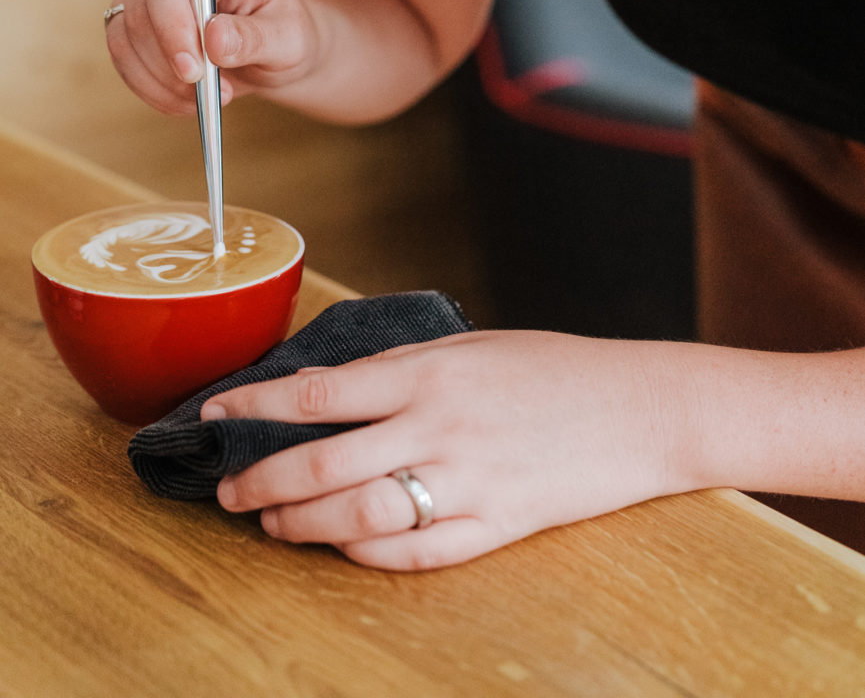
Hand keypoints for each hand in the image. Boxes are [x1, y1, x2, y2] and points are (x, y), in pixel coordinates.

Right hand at [106, 0, 317, 115]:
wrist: (271, 48)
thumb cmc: (281, 31)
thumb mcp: (287, 36)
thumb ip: (255, 36)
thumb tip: (215, 40)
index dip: (174, 23)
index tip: (196, 69)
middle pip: (140, 10)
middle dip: (169, 62)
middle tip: (208, 93)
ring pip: (125, 41)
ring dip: (164, 83)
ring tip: (210, 98)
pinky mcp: (130, 27)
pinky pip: (125, 63)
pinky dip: (154, 92)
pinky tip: (187, 101)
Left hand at [200, 331, 697, 569]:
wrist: (641, 407)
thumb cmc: (556, 367)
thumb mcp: (473, 347)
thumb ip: (400, 368)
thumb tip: (328, 388)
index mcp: (431, 374)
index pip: (318, 393)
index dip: (255, 405)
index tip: (214, 411)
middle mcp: (439, 428)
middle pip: (324, 464)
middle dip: (262, 480)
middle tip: (229, 492)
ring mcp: (468, 483)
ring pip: (359, 516)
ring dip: (303, 525)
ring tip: (274, 524)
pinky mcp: (498, 526)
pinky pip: (416, 553)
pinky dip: (368, 555)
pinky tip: (343, 548)